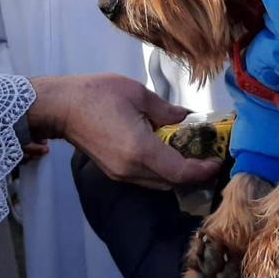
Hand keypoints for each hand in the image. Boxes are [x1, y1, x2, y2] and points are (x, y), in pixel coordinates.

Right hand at [27, 74, 221, 188]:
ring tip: (191, 155)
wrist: (61, 107)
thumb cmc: (97, 94)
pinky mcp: (113, 172)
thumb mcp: (137, 94)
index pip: (180, 172)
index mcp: (140, 150)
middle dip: (193, 174)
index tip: (217, 160)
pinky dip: (161, 171)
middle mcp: (132, 169)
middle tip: (209, 156)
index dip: (202, 170)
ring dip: (177, 174)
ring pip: (159, 183)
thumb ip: (166, 110)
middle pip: (172, 182)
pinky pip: (146, 179)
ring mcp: (121, 174)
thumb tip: (186, 118)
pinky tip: (167, 153)